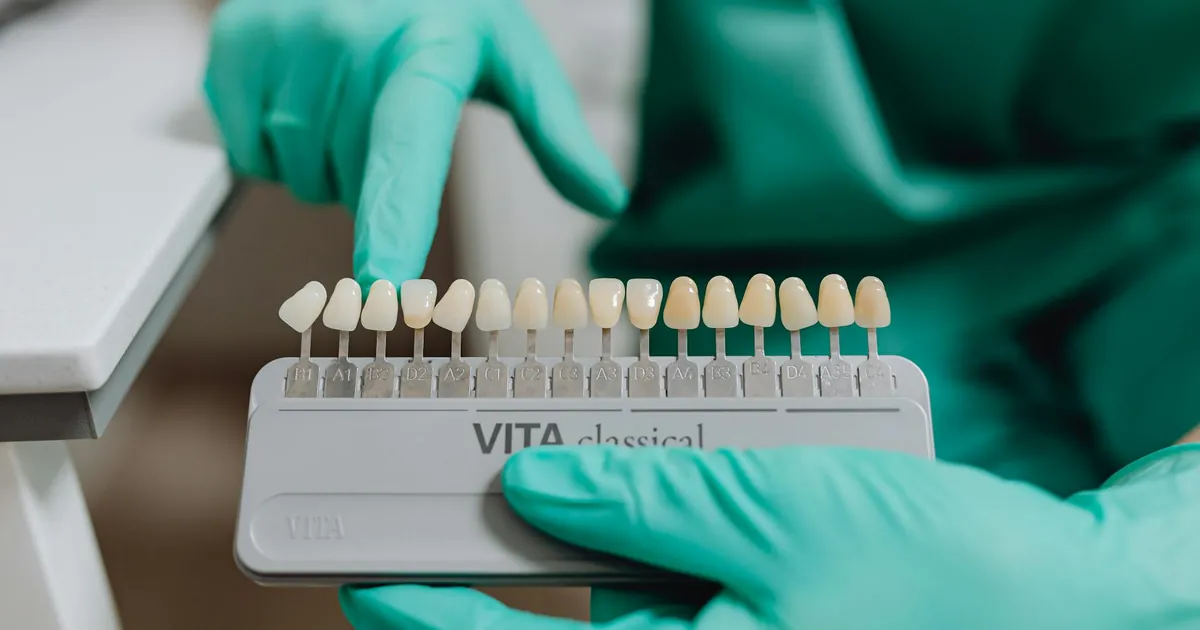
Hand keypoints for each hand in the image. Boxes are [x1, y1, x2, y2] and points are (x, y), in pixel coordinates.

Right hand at [204, 0, 626, 285]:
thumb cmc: (444, 5)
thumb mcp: (511, 53)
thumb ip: (556, 130)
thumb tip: (608, 200)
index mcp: (426, 52)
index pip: (406, 156)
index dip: (393, 228)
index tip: (383, 291)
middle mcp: (346, 41)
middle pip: (346, 188)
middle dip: (367, 177)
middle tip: (387, 115)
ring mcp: (281, 39)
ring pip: (298, 176)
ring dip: (323, 162)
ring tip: (346, 97)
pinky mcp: (233, 43)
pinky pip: (248, 151)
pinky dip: (273, 144)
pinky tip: (303, 92)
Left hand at [340, 444, 1199, 628]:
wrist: (1060, 594)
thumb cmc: (937, 573)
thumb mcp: (773, 513)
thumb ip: (645, 499)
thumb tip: (534, 483)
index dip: (431, 620)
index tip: (368, 574)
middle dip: (501, 566)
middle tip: (446, 498)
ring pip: (616, 599)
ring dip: (577, 536)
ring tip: (540, 461)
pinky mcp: (757, 627)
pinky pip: (673, 583)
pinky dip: (643, 533)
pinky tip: (637, 475)